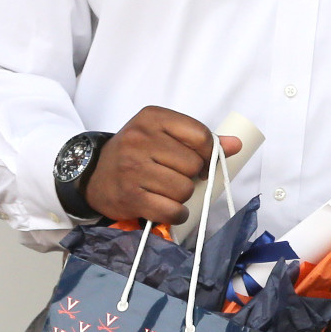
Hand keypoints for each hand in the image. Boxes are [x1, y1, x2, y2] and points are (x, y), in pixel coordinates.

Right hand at [86, 106, 237, 225]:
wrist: (94, 174)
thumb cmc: (135, 153)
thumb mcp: (162, 135)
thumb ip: (199, 139)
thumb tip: (236, 144)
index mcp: (152, 118)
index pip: (200, 135)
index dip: (209, 153)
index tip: (201, 161)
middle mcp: (140, 139)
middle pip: (193, 164)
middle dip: (192, 176)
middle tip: (176, 176)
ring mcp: (133, 168)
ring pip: (184, 189)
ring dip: (183, 196)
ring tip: (167, 191)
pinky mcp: (130, 196)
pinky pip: (172, 211)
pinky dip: (176, 214)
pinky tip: (166, 207)